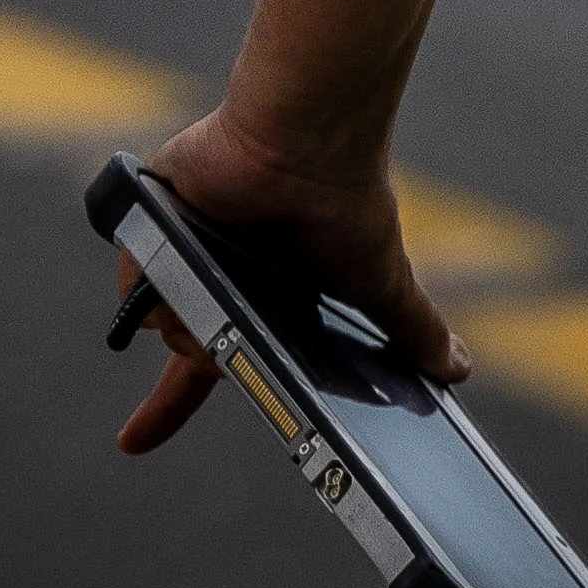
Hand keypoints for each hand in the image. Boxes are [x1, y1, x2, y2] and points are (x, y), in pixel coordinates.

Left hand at [106, 105, 460, 456]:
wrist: (310, 143)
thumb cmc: (347, 202)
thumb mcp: (381, 284)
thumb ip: (412, 330)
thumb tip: (459, 370)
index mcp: (257, 295)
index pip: (212, 362)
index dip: (168, 408)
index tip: (129, 444)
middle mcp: (212, 272)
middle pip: (189, 346)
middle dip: (208, 357)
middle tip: (238, 332)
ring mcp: (177, 246)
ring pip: (163, 318)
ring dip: (195, 319)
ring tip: (236, 280)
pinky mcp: (150, 218)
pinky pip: (136, 279)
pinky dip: (159, 282)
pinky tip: (194, 261)